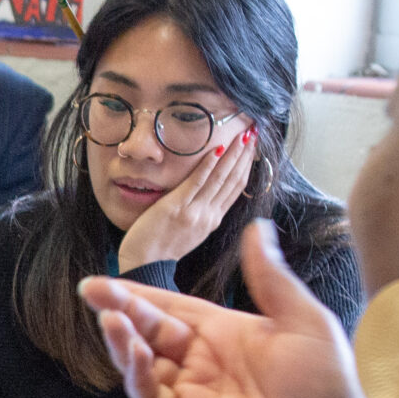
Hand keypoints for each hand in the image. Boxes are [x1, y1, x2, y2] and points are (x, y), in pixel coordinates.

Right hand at [82, 221, 392, 397]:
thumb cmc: (328, 385)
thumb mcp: (303, 319)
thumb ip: (270, 277)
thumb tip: (256, 229)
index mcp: (224, 332)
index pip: (168, 308)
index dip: (136, 294)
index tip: (104, 281)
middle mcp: (202, 360)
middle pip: (148, 331)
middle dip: (118, 310)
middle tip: (91, 291)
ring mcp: (192, 393)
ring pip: (142, 364)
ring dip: (122, 341)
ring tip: (110, 319)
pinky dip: (137, 377)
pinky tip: (134, 354)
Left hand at [114, 128, 254, 271]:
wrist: (144, 265)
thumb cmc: (161, 248)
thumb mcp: (191, 231)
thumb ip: (202, 213)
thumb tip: (210, 194)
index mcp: (213, 220)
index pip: (236, 188)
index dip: (247, 165)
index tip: (253, 146)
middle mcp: (209, 215)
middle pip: (233, 180)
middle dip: (245, 154)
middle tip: (254, 132)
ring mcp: (194, 212)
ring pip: (220, 178)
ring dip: (233, 154)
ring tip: (243, 134)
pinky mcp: (176, 207)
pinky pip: (196, 183)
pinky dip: (207, 165)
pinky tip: (216, 148)